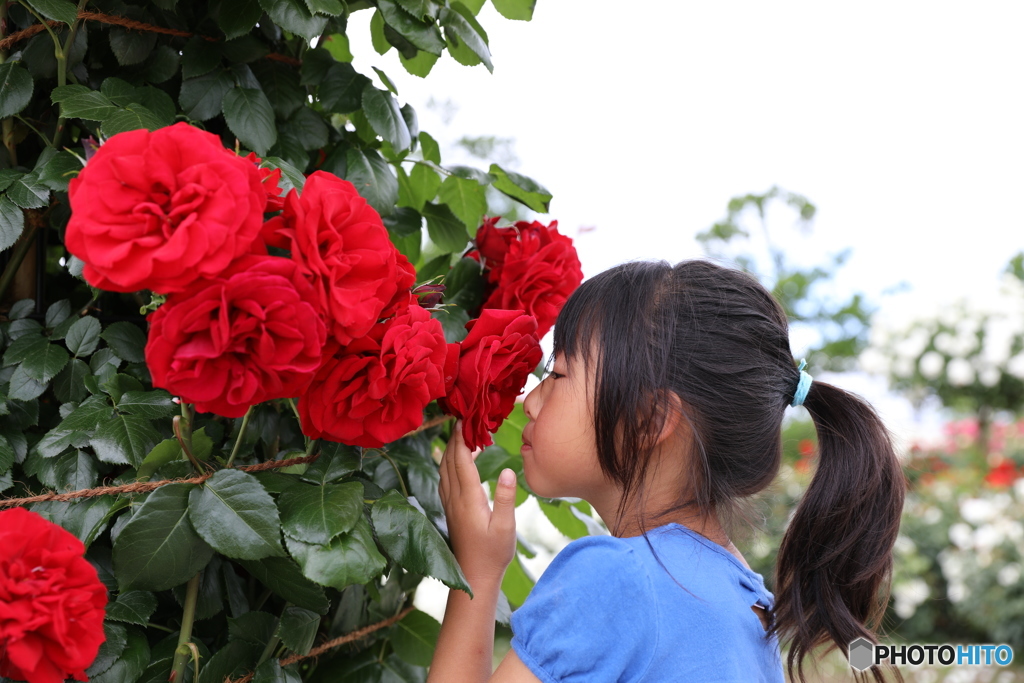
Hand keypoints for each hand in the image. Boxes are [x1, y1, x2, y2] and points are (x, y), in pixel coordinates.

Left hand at [438, 421, 517, 585]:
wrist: (473, 577)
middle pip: (449, 462)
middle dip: (454, 439)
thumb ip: (505, 497)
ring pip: (444, 471)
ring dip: (449, 451)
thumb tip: (507, 470)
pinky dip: (448, 465)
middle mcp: (455, 499)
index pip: (461, 461)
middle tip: (461, 420)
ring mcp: (450, 505)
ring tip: (458, 436)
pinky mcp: (451, 511)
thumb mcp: (505, 527)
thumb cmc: (493, 554)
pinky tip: (453, 463)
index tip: (464, 420)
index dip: (461, 439)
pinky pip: (444, 481)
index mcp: (468, 499)